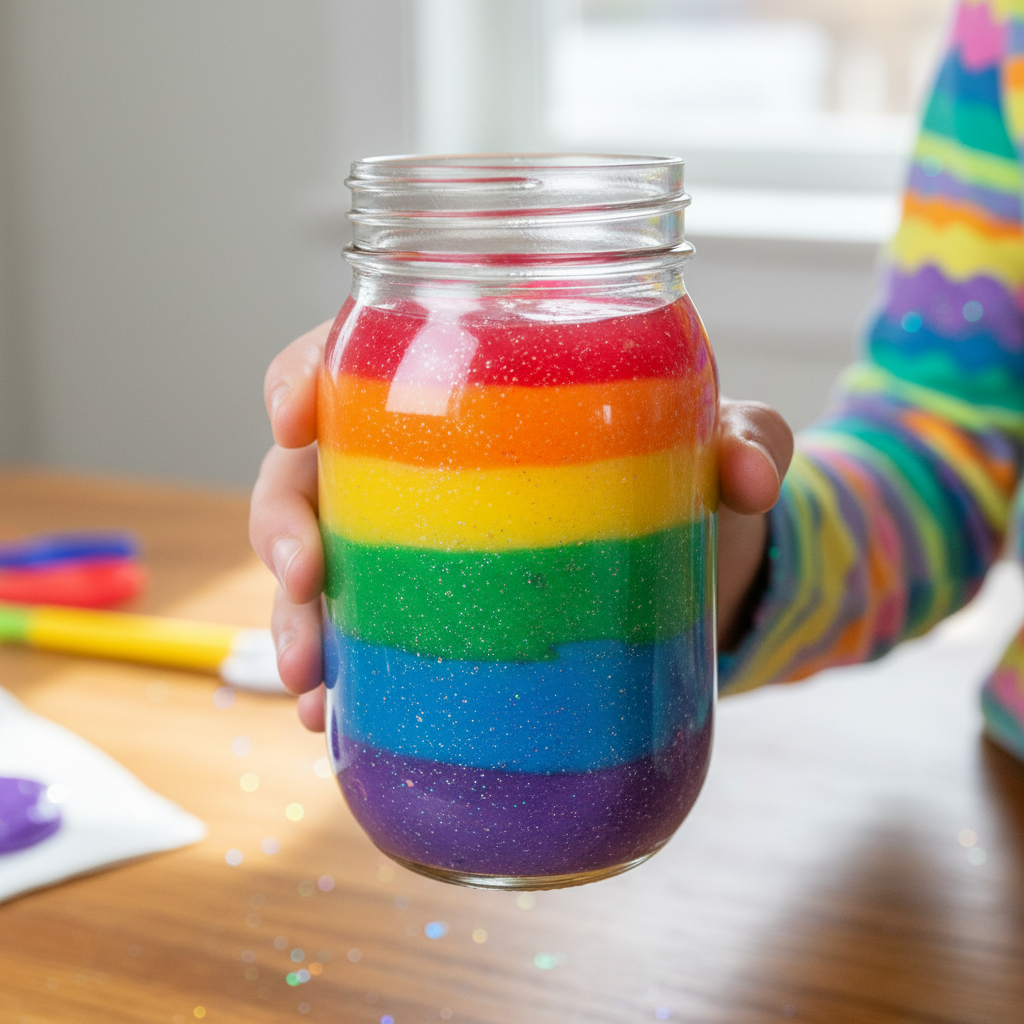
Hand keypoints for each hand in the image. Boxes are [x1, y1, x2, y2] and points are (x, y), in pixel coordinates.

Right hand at [251, 323, 793, 730]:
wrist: (703, 573)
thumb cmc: (689, 479)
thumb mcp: (720, 441)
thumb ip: (745, 436)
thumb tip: (745, 476)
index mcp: (472, 387)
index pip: (359, 358)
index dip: (301, 374)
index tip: (291, 413)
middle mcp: (426, 467)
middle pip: (315, 472)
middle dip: (285, 521)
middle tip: (302, 576)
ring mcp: (421, 550)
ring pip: (322, 569)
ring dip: (295, 621)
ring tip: (312, 681)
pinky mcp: (435, 623)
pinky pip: (364, 646)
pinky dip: (340, 684)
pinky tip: (331, 721)